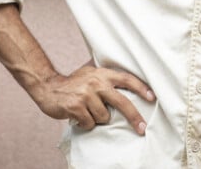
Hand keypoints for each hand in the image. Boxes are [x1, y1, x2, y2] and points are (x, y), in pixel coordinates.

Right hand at [32, 64, 154, 134]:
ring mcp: (87, 95)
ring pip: (104, 117)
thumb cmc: (74, 82)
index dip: (141, 88)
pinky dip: (86, 123)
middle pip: (122, 102)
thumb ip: (106, 77)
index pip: (127, 79)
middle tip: (142, 128)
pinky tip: (79, 116)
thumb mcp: (91, 73)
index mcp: (103, 74)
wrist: (48, 87)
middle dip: (134, 116)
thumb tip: (128, 84)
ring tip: (88, 111)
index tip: (152, 97)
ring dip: (98, 119)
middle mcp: (97, 83)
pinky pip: (90, 123)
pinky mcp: (76, 107)